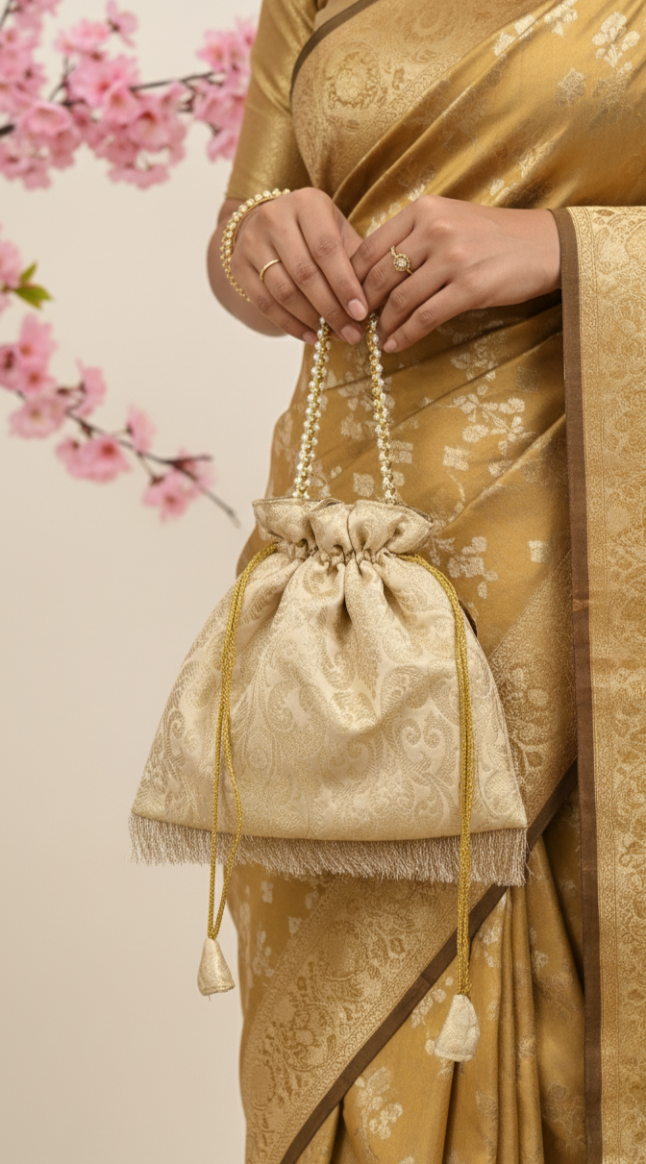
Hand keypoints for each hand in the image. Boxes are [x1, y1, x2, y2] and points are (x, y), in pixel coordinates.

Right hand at [229, 188, 367, 343]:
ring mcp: (252, 240)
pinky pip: (265, 303)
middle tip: (351, 333)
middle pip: (304, 273)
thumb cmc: (315, 232)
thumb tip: (378, 301)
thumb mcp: (338, 232)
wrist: (266, 225)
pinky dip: (290, 325)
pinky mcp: (238, 264)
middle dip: (331, 309)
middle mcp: (275, 216)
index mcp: (307, 203)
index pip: (327, 249)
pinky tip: (311, 336)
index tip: (361, 313)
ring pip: (283, 291)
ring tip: (334, 337)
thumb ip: (356, 260)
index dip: (344, 284)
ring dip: (311, 320)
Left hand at [351, 196, 560, 352]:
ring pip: (400, 300)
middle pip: (380, 276)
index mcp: (423, 210)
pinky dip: (405, 335)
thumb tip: (373, 272)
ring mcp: (453, 258)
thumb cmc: (493, 236)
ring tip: (378, 338)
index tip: (347, 300)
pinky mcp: (470, 287)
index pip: (370, 247)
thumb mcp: (449, 220)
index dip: (352, 279)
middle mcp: (435, 230)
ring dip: (384, 325)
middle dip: (364, 306)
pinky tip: (395, 345)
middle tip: (358, 325)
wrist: (545, 245)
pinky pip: (425, 317)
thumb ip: (413, 237)